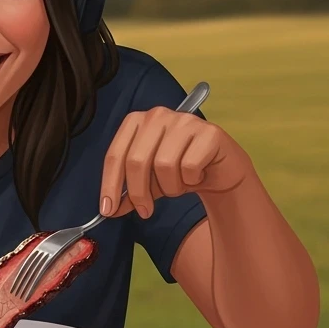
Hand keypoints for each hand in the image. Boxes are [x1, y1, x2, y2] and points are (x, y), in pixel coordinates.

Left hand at [100, 107, 253, 217]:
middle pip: (137, 160)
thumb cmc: (179, 172)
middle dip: (138, 193)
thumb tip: (110, 209)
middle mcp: (158, 115)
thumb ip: (128, 193)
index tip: (108, 210)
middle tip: (145, 212)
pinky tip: (197, 175)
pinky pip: (189, 166)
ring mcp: (185, 121)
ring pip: (164, 165)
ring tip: (179, 185)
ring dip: (170, 186)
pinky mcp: (209, 132)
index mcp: (137, 121)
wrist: (220, 171)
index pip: (116, 154)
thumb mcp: (149, 183)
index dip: (109, 184)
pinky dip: (191, 180)